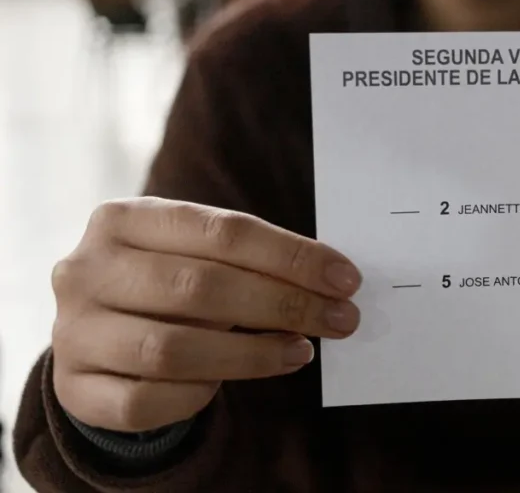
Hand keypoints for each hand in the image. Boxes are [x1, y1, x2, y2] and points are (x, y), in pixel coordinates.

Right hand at [51, 197, 361, 431]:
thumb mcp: (198, 255)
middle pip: (201, 287)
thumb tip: (332, 282)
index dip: (292, 257)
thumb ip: (250, 261)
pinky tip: (229, 384)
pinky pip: (148, 400)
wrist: (99, 336)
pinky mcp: (74, 387)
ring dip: (252, 355)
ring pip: (174, 350)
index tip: (345, 279)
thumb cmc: (168, 285)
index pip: (223, 231)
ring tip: (301, 351)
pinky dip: (198, 396)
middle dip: (284, 305)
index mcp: (122, 219)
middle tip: (340, 320)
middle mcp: (86, 270)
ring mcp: (74, 331)